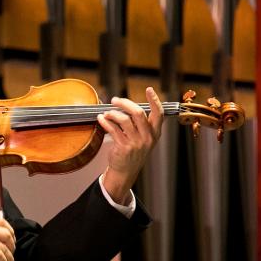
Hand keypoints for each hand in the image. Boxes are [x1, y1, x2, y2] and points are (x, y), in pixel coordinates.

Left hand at [98, 87, 164, 204]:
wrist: (126, 171)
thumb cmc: (133, 151)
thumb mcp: (143, 138)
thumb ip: (140, 123)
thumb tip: (126, 105)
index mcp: (155, 133)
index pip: (158, 114)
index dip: (155, 100)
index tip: (149, 90)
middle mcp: (147, 137)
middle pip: (138, 113)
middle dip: (125, 103)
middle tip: (115, 100)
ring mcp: (136, 143)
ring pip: (124, 119)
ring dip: (112, 113)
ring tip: (107, 113)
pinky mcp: (124, 147)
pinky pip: (113, 129)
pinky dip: (105, 121)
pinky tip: (101, 119)